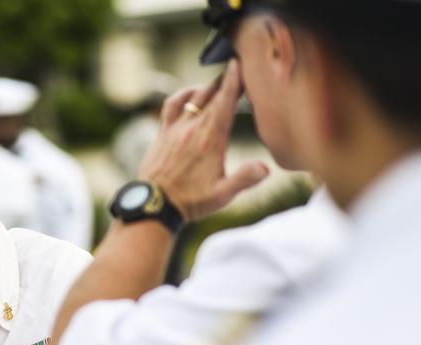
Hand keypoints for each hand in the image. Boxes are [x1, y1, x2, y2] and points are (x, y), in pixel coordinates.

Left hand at [137, 59, 269, 221]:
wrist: (155, 204)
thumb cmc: (191, 201)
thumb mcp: (222, 194)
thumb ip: (244, 179)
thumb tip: (265, 169)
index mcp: (211, 139)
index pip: (225, 102)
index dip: (234, 81)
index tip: (241, 63)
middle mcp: (192, 129)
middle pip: (212, 94)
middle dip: (227, 79)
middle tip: (239, 67)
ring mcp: (176, 129)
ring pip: (194, 96)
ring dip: (209, 86)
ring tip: (222, 79)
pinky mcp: (163, 132)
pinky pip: (172, 104)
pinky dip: (183, 93)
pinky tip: (193, 92)